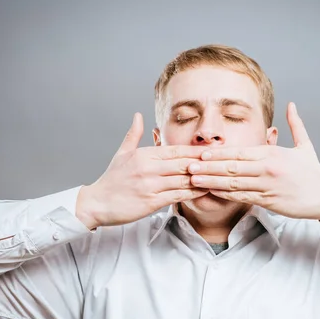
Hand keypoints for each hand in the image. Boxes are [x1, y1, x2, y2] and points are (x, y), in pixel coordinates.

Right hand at [76, 113, 209, 228]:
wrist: (96, 203)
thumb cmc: (111, 180)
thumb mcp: (121, 154)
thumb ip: (134, 134)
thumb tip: (138, 115)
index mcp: (144, 155)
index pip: (176, 150)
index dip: (195, 150)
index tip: (212, 150)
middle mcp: (149, 168)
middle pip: (183, 163)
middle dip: (204, 163)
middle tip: (223, 161)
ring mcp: (151, 185)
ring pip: (183, 180)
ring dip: (203, 178)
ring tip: (219, 177)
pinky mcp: (152, 202)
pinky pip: (178, 196)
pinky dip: (193, 193)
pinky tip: (205, 191)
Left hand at [187, 102, 319, 220]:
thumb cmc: (313, 172)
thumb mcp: (305, 146)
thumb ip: (295, 125)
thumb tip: (291, 104)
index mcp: (272, 155)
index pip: (239, 153)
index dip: (219, 154)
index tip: (202, 154)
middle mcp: (266, 170)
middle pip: (232, 168)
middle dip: (208, 167)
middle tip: (188, 167)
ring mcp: (265, 187)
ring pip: (233, 184)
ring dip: (211, 182)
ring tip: (194, 180)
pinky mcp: (267, 201)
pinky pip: (242, 197)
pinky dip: (225, 195)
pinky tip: (212, 193)